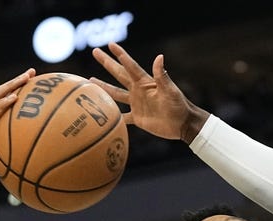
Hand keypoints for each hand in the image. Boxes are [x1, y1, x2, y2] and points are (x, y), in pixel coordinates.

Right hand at [91, 42, 207, 142]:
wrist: (183, 124)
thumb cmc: (179, 106)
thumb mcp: (170, 90)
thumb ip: (162, 75)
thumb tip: (159, 57)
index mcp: (145, 82)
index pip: (130, 66)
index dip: (120, 55)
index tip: (110, 44)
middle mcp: (138, 91)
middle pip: (119, 74)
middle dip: (107, 63)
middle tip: (95, 51)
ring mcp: (137, 104)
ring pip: (116, 94)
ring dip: (104, 87)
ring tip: (90, 80)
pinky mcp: (138, 118)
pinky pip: (122, 116)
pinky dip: (113, 116)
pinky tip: (102, 114)